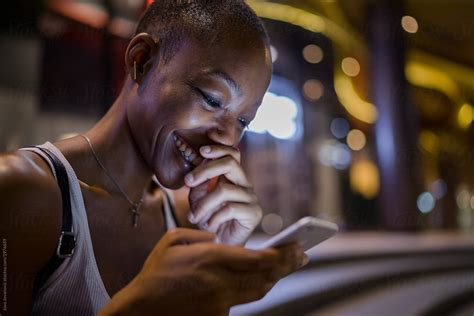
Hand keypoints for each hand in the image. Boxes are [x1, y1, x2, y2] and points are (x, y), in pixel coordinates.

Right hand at [98, 228, 307, 315]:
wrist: (142, 309)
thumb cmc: (156, 271)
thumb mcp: (173, 240)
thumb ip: (201, 236)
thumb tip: (220, 239)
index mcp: (211, 259)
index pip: (259, 258)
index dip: (283, 253)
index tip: (297, 246)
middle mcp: (221, 282)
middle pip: (267, 275)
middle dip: (288, 264)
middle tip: (302, 255)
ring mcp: (221, 302)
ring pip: (259, 290)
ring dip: (276, 277)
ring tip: (287, 266)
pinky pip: (242, 300)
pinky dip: (253, 288)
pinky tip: (259, 279)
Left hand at [185, 145, 261, 244]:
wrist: (221, 247)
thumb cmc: (209, 221)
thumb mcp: (198, 199)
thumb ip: (199, 184)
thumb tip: (196, 174)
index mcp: (233, 178)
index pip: (232, 154)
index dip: (218, 149)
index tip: (201, 151)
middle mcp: (244, 184)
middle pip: (230, 163)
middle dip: (206, 169)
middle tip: (188, 181)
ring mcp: (251, 198)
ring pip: (224, 189)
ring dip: (203, 204)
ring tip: (193, 217)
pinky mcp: (254, 213)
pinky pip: (229, 208)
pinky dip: (213, 218)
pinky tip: (208, 226)